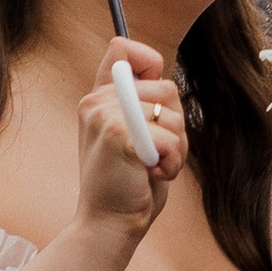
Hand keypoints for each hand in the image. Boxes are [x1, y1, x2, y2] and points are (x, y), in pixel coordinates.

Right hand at [72, 39, 184, 242]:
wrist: (108, 224)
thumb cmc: (128, 183)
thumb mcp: (135, 135)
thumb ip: (144, 105)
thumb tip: (165, 80)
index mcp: (98, 97)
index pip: (122, 47)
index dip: (149, 61)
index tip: (155, 100)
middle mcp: (96, 100)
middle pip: (166, 86)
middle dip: (174, 125)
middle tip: (153, 153)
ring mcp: (105, 115)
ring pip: (172, 113)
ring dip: (175, 148)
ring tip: (151, 167)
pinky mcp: (119, 134)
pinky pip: (170, 137)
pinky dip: (171, 162)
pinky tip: (152, 176)